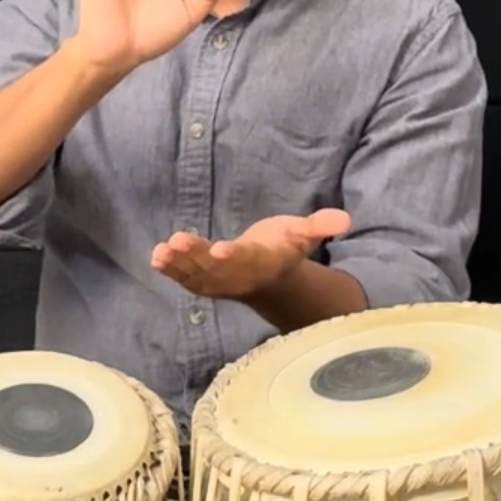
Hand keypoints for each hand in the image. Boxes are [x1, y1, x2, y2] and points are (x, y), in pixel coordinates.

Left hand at [150, 210, 351, 299]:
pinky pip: (186, 278)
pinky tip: (156, 256)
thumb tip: (344, 218)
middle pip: (216, 269)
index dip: (234, 256)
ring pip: (197, 275)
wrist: (272, 278)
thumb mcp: (303, 234)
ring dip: (178, 265)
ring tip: (160, 252)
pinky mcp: (204, 281)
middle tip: (177, 242)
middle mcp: (239, 275)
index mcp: (263, 262)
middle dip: (196, 257)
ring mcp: (219, 282)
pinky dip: (171, 269)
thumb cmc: (284, 248)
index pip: (248, 260)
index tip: (220, 249)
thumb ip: (319, 226)